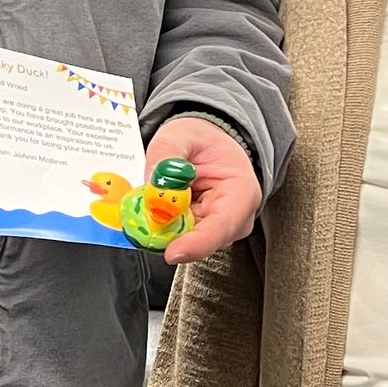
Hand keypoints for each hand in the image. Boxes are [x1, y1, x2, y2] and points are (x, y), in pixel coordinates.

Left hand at [142, 117, 262, 262]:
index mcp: (242, 192)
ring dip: (165, 227)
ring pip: (187, 243)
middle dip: (171, 233)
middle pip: (203, 242)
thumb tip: (155, 182)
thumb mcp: (181, 135)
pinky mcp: (202, 235)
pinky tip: (160, 207)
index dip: (196, 244)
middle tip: (145, 209)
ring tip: (157, 197)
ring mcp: (219, 230)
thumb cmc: (203, 141)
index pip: (222, 226)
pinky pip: (179, 239)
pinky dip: (164, 227)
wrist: (206, 144)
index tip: (172, 251)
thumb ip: (167, 155)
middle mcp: (236, 218)